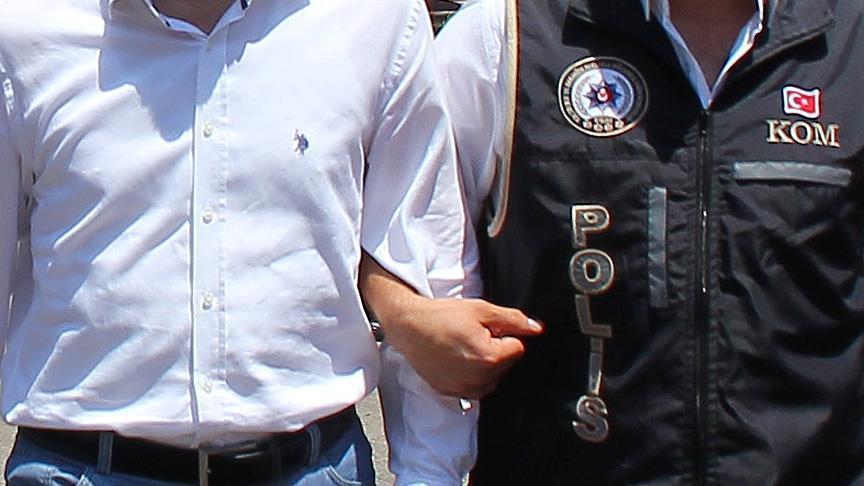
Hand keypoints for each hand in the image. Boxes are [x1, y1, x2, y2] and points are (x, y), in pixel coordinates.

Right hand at [383, 297, 541, 397]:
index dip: (503, 334)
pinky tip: (454, 358)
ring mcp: (464, 389)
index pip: (517, 348)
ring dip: (483, 363)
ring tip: (461, 346)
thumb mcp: (482, 310)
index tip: (483, 328)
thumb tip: (536, 328)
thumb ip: (514, 319)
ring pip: (490, 377)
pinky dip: (468, 373)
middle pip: (504, 364)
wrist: (409, 326)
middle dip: (494, 348)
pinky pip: (473, 385)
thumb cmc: (441, 316)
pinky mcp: (452, 393)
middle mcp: (478, 380)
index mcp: (490, 358)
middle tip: (470, 335)